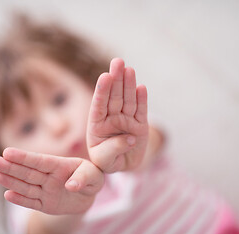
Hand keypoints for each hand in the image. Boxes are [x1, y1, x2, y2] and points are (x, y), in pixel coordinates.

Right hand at [0, 147, 103, 214]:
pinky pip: (31, 201)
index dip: (24, 157)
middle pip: (27, 171)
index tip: (8, 152)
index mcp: (59, 165)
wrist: (88, 195)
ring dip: (10, 181)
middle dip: (10, 166)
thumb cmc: (91, 178)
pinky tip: (7, 194)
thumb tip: (71, 185)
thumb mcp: (95, 177)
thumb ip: (84, 178)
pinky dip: (20, 199)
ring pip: (26, 185)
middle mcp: (48, 176)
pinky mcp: (44, 203)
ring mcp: (44, 190)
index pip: (40, 161)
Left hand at [87, 58, 148, 172]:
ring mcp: (126, 119)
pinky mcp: (140, 124)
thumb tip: (130, 137)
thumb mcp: (105, 161)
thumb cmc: (109, 162)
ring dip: (128, 84)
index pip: (99, 105)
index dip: (102, 91)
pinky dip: (142, 99)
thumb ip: (113, 149)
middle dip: (115, 79)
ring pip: (127, 100)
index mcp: (97, 124)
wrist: (124, 165)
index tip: (105, 77)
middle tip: (117, 62)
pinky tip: (141, 87)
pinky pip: (141, 110)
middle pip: (113, 97)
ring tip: (128, 69)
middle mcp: (111, 118)